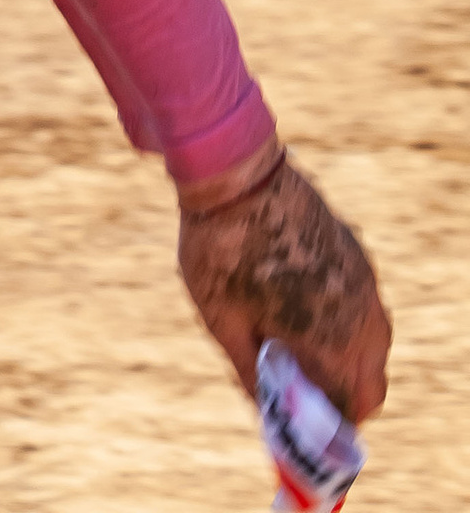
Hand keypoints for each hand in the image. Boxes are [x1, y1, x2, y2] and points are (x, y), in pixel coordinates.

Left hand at [177, 147, 389, 423]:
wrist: (235, 170)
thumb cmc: (219, 247)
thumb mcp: (222, 319)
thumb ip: (248, 371)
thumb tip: (264, 410)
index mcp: (331, 340)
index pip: (345, 408)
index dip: (321, 425)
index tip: (297, 424)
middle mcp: (360, 316)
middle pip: (370, 385)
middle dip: (342, 399)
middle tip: (303, 394)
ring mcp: (364, 282)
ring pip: (376, 346)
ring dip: (350, 361)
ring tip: (303, 351)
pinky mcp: (357, 253)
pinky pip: (367, 307)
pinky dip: (349, 323)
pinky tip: (308, 309)